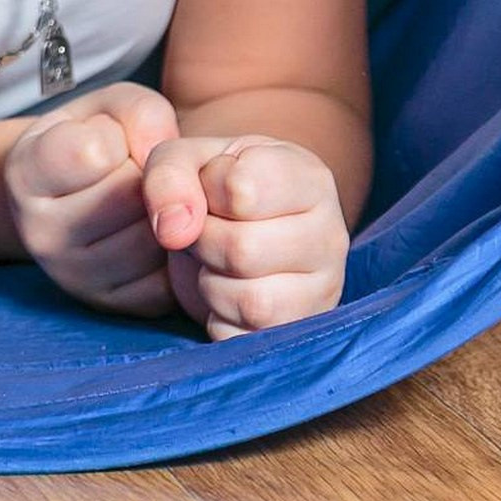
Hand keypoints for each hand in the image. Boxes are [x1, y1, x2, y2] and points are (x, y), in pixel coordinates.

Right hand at [4, 82, 182, 317]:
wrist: (74, 197)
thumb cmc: (95, 139)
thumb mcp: (109, 106)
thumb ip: (139, 113)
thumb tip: (161, 166)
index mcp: (26, 174)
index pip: (90, 152)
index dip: (113, 134)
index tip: (102, 138)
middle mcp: (40, 233)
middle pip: (129, 196)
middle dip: (146, 173)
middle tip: (129, 169)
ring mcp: (73, 276)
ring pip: (153, 237)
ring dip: (165, 210)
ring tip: (142, 199)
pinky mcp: (112, 304)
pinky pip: (168, 275)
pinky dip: (176, 248)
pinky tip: (155, 228)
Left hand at [143, 134, 347, 339]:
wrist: (235, 230)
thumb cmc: (214, 188)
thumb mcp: (185, 159)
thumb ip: (170, 177)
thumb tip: (174, 231)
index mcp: (308, 178)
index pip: (243, 190)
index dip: (206, 193)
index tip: (210, 189)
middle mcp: (330, 234)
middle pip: (244, 251)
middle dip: (204, 242)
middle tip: (206, 231)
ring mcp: (324, 289)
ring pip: (253, 302)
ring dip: (213, 285)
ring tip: (218, 263)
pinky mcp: (303, 333)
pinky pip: (246, 340)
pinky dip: (220, 322)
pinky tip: (227, 295)